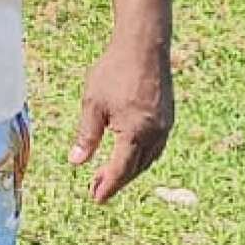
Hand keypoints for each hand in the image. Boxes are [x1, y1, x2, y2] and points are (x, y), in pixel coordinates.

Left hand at [69, 37, 174, 203]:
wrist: (144, 46)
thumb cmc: (115, 71)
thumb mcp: (93, 104)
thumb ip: (87, 136)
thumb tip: (76, 162)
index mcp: (136, 134)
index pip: (120, 169)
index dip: (107, 185)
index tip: (95, 198)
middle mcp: (155, 134)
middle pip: (135, 168)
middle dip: (117, 180)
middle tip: (97, 189)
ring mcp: (165, 125)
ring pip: (148, 158)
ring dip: (130, 169)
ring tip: (110, 175)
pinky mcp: (168, 116)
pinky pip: (156, 145)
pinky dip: (141, 155)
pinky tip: (129, 153)